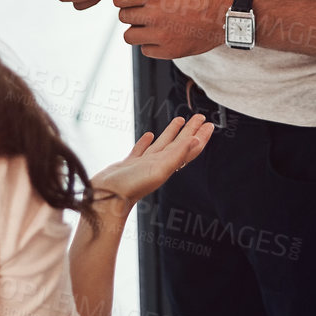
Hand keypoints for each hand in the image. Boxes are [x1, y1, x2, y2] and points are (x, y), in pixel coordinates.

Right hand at [90, 114, 214, 207]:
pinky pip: (140, 150)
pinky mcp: (128, 164)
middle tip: (200, 117)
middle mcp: (158, 164)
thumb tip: (195, 141)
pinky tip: (149, 136)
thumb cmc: (132, 187)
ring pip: (162, 145)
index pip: (189, 147)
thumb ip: (177, 155)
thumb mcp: (159, 169)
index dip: (200, 136)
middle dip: (190, 130)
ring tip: (179, 120)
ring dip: (172, 133)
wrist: (106, 198)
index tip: (209, 124)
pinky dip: (146, 142)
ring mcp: (143, 164)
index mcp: (167, 164)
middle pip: (179, 143)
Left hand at [112, 0, 230, 58]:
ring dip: (138, 30)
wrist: (225, 15)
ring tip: (152, 25)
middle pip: (123, 17)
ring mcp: (160, 35)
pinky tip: (164, 35)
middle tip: (144, 11)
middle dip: (130, 13)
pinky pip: (145, 50)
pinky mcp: (168, 51)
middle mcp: (154, 15)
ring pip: (130, 36)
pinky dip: (151, 44)